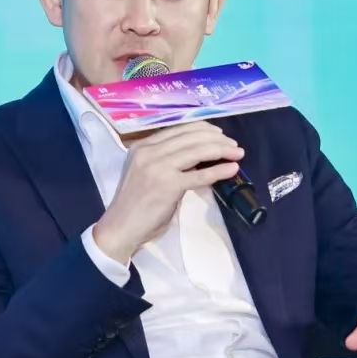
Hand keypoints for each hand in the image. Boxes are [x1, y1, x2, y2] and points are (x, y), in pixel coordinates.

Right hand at [93, 121, 243, 262]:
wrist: (120, 228)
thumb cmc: (133, 204)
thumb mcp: (145, 172)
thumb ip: (165, 160)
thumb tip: (196, 156)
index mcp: (143, 146)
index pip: (179, 129)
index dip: (203, 129)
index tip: (219, 134)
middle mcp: (149, 152)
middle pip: (191, 137)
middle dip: (217, 138)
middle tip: (233, 145)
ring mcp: (158, 167)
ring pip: (197, 151)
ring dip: (222, 150)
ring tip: (237, 153)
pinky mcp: (168, 185)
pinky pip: (200, 174)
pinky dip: (218, 170)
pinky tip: (231, 169)